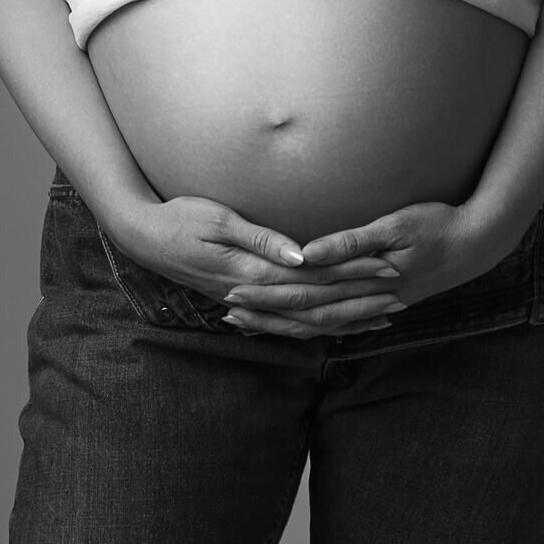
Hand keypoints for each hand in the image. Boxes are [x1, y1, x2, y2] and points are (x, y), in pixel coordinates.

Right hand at [113, 194, 407, 337]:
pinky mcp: (244, 299)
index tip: (387, 268)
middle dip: (360, 300)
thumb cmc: (180, 218)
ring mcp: (249, 301)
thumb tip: (301, 254)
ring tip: (382, 317)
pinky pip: (288, 321)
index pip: (316, 277)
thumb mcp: (218, 218)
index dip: (353, 274)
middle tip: (400, 296)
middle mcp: (255, 293)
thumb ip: (260, 237)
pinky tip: (339, 324)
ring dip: (346, 318)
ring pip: (307, 319)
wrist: (144, 237)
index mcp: (253, 271)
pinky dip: (318, 324)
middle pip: (318, 303)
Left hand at [222, 199, 504, 337]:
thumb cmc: (437, 225)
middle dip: (267, 312)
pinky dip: (317, 326)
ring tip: (252, 321)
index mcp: (365, 280)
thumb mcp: (396, 225)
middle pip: (307, 312)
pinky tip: (299, 327)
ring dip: (286, 322)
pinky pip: (342, 321)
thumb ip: (351, 242)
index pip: (306, 293)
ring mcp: (375, 304)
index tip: (235, 291)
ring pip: (322, 322)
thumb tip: (308, 253)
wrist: (477, 243)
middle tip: (229, 310)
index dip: (269, 294)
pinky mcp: (382, 301)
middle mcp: (366, 299)